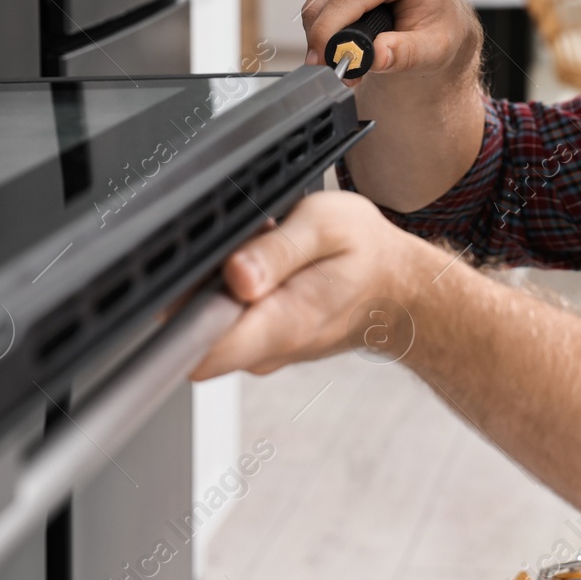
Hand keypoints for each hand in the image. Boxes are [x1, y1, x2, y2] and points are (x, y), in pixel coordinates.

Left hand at [188, 190, 432, 379]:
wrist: (402, 292)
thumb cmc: (369, 256)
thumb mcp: (328, 226)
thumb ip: (276, 249)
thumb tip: (233, 274)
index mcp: (282, 323)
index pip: (200, 350)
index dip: (179, 313)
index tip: (195, 274)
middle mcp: (266, 350)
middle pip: (194, 330)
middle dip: (202, 283)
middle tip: (246, 247)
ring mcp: (262, 353)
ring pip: (209, 322)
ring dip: (221, 285)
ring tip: (264, 255)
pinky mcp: (261, 346)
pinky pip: (228, 321)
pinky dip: (237, 293)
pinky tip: (267, 272)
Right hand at [300, 0, 479, 80]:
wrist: (437, 23)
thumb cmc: (440, 28)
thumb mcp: (436, 48)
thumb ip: (408, 53)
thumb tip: (377, 55)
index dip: (331, 27)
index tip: (325, 57)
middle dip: (324, 36)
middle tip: (338, 70)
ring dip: (321, 35)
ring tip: (349, 61)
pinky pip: (315, 1)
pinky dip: (321, 28)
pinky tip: (343, 45)